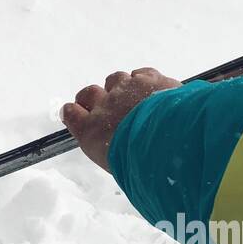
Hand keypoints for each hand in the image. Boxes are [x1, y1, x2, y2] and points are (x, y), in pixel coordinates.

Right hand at [62, 68, 181, 171]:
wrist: (171, 141)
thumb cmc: (144, 164)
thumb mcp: (122, 170)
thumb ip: (117, 156)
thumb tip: (126, 159)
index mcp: (92, 131)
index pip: (71, 114)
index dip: (74, 113)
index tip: (78, 114)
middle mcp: (104, 106)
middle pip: (89, 94)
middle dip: (95, 98)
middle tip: (107, 107)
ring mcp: (126, 89)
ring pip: (115, 80)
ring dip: (121, 88)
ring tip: (134, 99)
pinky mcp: (149, 79)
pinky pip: (141, 73)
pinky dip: (144, 80)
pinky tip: (153, 91)